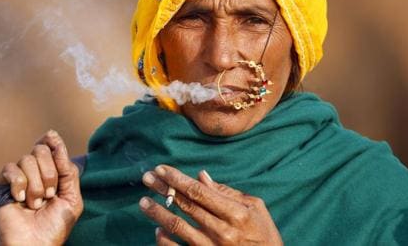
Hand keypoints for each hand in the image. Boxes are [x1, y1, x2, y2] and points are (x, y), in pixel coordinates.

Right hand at [0, 130, 82, 245]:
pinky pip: (10, 169)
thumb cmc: (54, 226)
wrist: (34, 244)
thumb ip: (68, 171)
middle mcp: (36, 173)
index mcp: (53, 175)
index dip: (53, 141)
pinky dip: (19, 183)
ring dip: (36, 184)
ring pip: (27, 159)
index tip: (52, 136)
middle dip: (49, 172)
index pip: (51, 148)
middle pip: (41, 150)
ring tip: (36, 204)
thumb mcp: (72, 198)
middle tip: (49, 195)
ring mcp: (19, 178)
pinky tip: (20, 200)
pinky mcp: (2, 185)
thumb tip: (56, 141)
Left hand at [140, 165, 281, 245]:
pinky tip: (157, 229)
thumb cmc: (264, 234)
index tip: (161, 168)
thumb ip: (227, 192)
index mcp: (235, 214)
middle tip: (147, 177)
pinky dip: (164, 240)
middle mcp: (222, 231)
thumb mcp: (255, 208)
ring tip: (143, 202)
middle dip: (163, 189)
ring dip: (157, 212)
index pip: (199, 192)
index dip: (178, 179)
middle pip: (185, 205)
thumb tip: (201, 176)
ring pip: (177, 227)